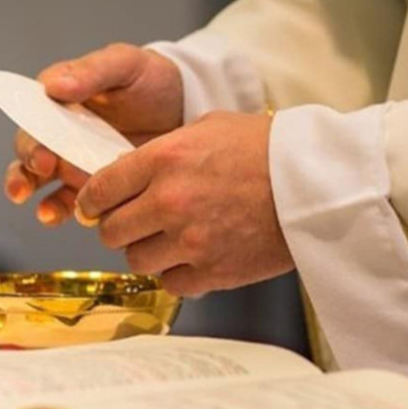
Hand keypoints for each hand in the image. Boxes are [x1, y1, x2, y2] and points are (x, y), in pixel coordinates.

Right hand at [3, 43, 182, 225]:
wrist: (186, 107)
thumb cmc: (151, 79)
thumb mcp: (125, 64)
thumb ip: (91, 71)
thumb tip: (52, 85)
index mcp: (59, 98)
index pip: (31, 117)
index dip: (30, 137)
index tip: (40, 155)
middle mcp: (58, 130)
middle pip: (30, 153)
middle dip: (27, 171)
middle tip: (44, 175)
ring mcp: (72, 159)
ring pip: (40, 181)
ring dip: (37, 198)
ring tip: (47, 213)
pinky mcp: (91, 183)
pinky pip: (68, 201)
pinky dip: (62, 211)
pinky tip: (69, 218)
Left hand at [75, 111, 292, 295]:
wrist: (315, 183)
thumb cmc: (266, 148)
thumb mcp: (208, 127)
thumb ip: (164, 149)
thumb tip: (130, 169)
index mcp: (164, 160)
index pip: (100, 189)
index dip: (92, 199)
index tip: (95, 205)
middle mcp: (169, 201)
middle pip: (110, 230)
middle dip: (117, 226)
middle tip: (132, 222)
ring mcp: (190, 241)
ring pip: (136, 259)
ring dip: (145, 250)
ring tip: (166, 239)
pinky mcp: (212, 271)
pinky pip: (169, 282)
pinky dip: (175, 272)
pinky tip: (191, 255)